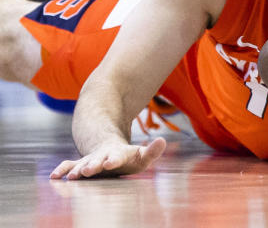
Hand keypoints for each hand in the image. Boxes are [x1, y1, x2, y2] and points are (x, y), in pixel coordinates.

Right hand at [49, 137, 165, 179]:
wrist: (109, 150)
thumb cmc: (128, 158)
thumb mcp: (142, 156)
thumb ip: (152, 151)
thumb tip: (163, 141)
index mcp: (118, 154)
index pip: (117, 156)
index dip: (114, 159)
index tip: (110, 162)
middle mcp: (101, 157)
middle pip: (96, 161)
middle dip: (92, 165)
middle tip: (86, 170)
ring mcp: (89, 160)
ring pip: (80, 164)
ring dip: (75, 170)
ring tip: (71, 176)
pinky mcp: (79, 164)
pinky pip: (68, 165)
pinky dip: (61, 169)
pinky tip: (53, 176)